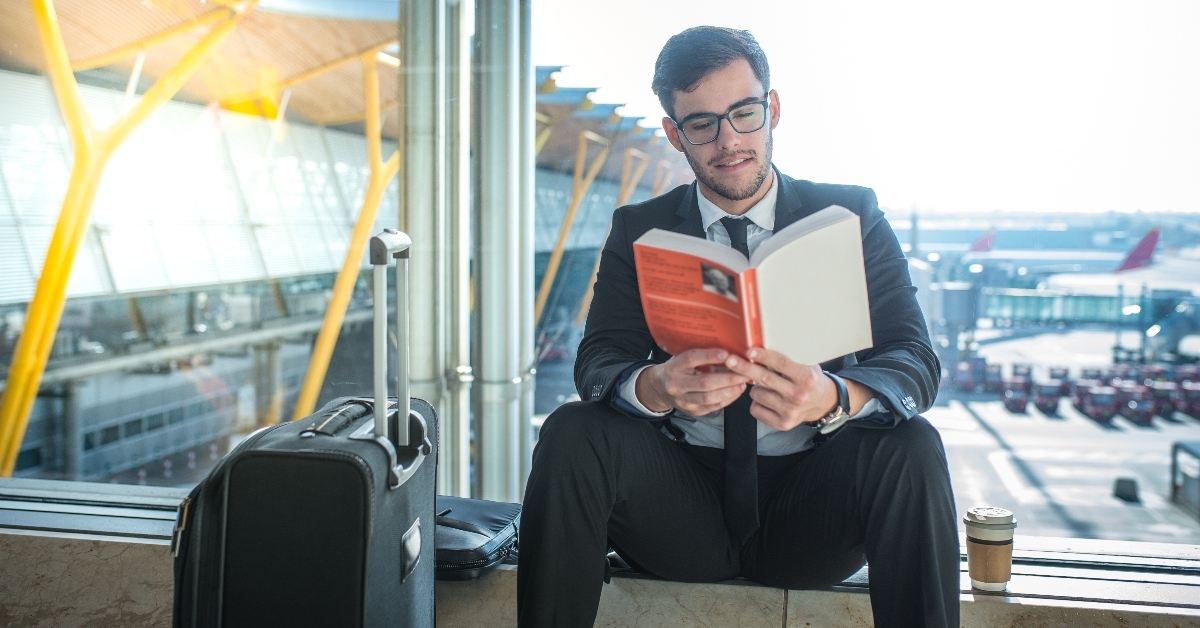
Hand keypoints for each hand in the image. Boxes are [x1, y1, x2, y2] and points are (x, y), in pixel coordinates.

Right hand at [635, 348, 748, 415]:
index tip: (727, 354)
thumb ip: (699, 355)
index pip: (692, 359)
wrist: (659, 389)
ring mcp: (684, 401)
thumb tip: (727, 349)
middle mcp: (677, 385)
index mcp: (674, 367)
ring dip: (730, 390)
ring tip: (742, 382)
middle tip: (744, 372)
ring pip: (710, 398)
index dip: (710, 356)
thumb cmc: (676, 369)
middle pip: (704, 383)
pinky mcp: (693, 411)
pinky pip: (713, 407)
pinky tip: (736, 391)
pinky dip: (728, 398)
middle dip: (727, 378)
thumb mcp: (681, 358)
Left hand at [723, 348, 837, 430]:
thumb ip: (788, 357)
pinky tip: (766, 398)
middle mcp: (798, 395)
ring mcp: (790, 412)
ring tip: (765, 385)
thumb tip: (761, 344)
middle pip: (765, 379)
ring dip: (755, 387)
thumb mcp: (806, 364)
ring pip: (757, 394)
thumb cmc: (809, 379)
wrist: (823, 404)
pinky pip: (756, 409)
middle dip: (745, 368)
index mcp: (806, 377)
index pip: (780, 364)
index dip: (763, 356)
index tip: (749, 350)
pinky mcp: (783, 424)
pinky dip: (756, 402)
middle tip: (730, 360)